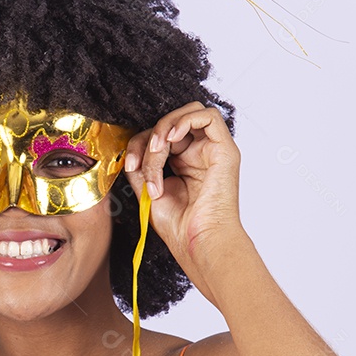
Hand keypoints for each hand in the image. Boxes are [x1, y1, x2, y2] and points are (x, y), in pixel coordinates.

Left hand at [122, 101, 245, 267]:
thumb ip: (140, 167)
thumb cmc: (180, 227)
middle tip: (141, 163)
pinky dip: (184, 121)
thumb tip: (130, 150)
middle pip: (171, 123)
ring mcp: (213, 151)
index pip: (160, 136)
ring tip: (157, 152)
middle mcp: (199, 154)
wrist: (198, 242)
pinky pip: (209, 116)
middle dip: (149, 137)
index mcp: (182, 164)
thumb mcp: (148, 191)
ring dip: (164, 128)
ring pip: (188, 114)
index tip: (130, 165)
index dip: (139, 144)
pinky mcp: (226, 151)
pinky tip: (171, 140)